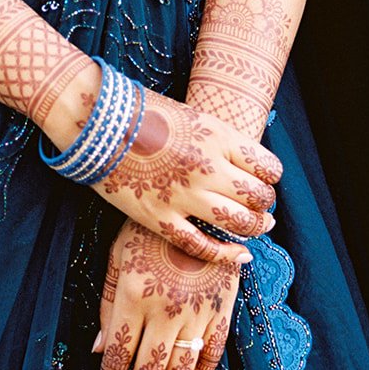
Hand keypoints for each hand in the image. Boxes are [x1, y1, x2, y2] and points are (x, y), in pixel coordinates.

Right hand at [44, 73, 281, 267]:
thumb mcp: (193, 116)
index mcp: (218, 137)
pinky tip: (241, 256)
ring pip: (238, 223)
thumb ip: (219, 141)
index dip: (271, 177)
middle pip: (257, 197)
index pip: (267, 167)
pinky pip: (202, 246)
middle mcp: (207, 168)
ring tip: (259, 228)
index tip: (267, 181)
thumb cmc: (144, 113)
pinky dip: (227, 255)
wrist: (97, 121)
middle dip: (266, 205)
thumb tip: (244, 164)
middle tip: (264, 208)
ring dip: (256, 228)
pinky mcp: (160, 218)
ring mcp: (184, 196)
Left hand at [93, 221, 240, 369]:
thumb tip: (96, 350)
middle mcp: (166, 310)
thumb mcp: (116, 258)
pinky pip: (212, 355)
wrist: (200, 208)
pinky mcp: (221, 310)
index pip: (117, 355)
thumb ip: (107, 306)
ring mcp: (197, 312)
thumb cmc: (148, 231)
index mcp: (133, 296)